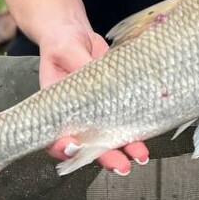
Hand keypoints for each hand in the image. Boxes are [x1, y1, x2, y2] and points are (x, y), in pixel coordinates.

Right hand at [39, 21, 149, 174]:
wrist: (77, 34)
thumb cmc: (63, 41)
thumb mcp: (67, 49)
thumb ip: (80, 66)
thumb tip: (98, 80)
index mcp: (55, 105)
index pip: (54, 134)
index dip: (63, 147)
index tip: (74, 148)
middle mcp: (75, 114)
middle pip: (86, 143)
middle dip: (103, 156)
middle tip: (120, 165)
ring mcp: (94, 111)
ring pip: (107, 137)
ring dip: (123, 149)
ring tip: (139, 156)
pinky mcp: (113, 102)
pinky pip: (122, 121)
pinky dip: (134, 132)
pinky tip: (144, 138)